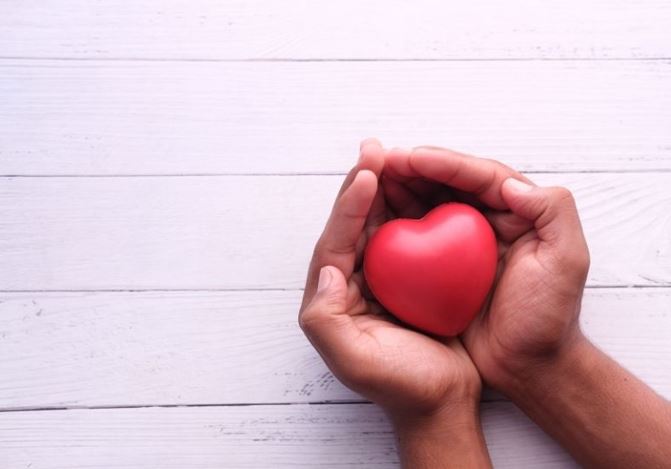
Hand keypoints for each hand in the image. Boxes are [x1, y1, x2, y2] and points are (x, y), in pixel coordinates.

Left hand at [299, 140, 479, 416]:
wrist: (440, 403)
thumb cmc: (397, 384)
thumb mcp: (352, 359)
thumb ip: (325, 317)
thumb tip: (327, 269)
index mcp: (333, 294)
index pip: (337, 239)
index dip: (349, 204)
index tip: (367, 173)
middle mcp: (352, 280)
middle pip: (355, 222)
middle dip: (362, 183)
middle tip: (375, 148)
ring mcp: (382, 277)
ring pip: (380, 223)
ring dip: (386, 189)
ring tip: (395, 157)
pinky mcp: (410, 278)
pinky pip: (409, 235)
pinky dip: (413, 210)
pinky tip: (424, 190)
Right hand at [384, 146, 589, 391]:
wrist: (529, 366)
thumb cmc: (549, 317)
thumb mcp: (567, 260)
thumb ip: (553, 211)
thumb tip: (509, 183)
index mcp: (518, 211)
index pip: (479, 176)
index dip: (445, 163)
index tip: (412, 157)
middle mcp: (488, 220)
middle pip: (449, 182)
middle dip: (415, 167)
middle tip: (382, 159)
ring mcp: (462, 244)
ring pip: (429, 202)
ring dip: (402, 187)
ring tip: (372, 177)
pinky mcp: (442, 267)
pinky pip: (417, 235)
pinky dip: (397, 221)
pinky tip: (375, 217)